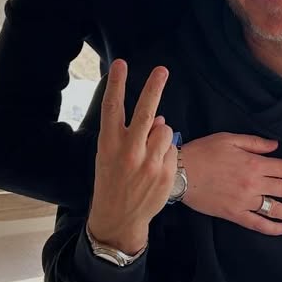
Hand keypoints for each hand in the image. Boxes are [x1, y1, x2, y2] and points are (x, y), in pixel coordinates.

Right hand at [86, 60, 175, 255]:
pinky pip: (172, 150)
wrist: (118, 217)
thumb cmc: (112, 181)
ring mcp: (148, 163)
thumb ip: (130, 135)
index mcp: (109, 144)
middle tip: (162, 70)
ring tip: (150, 151)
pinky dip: (166, 153)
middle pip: (146, 112)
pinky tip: (155, 167)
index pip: (113, 107)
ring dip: (161, 134)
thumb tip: (159, 117)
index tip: (121, 64)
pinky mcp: (165, 173)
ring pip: (165, 130)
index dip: (117, 84)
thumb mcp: (110, 156)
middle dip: (154, 88)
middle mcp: (129, 151)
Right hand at [181, 134, 281, 234]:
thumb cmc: (204, 151)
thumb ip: (255, 143)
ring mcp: (244, 201)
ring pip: (275, 208)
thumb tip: (276, 146)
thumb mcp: (230, 139)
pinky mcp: (233, 213)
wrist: (180, 173)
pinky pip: (256, 223)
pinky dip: (271, 227)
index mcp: (254, 164)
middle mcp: (253, 183)